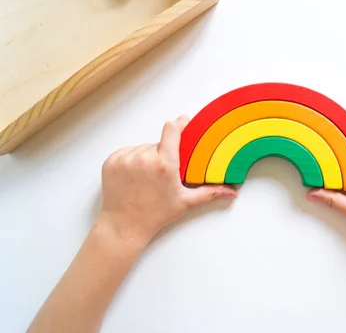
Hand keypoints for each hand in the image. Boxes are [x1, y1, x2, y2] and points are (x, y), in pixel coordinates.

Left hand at [99, 115, 236, 245]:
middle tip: (163, 173)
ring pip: (142, 148)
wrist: (123, 226)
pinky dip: (131, 160)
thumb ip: (210, 192)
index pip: (172, 130)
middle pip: (158, 143)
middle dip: (163, 153)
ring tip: (147, 178)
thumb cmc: (155, 215)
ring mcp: (125, 159)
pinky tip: (134, 176)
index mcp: (164, 164)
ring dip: (147, 157)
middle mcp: (144, 158)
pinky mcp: (111, 161)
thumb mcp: (185, 202)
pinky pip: (127, 152)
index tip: (184, 122)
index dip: (179, 124)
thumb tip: (232, 192)